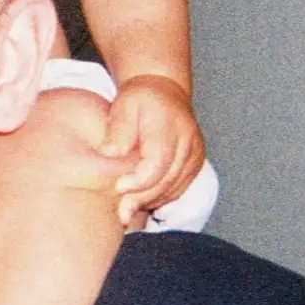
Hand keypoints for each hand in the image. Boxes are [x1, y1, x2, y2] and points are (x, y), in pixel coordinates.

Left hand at [99, 75, 204, 221]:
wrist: (166, 92)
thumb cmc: (141, 99)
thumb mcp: (124, 104)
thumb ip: (118, 129)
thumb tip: (109, 153)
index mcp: (170, 126)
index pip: (159, 162)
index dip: (140, 180)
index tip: (118, 187)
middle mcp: (188, 143)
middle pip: (167, 181)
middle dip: (141, 199)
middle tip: (120, 213)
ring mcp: (195, 156)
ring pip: (174, 189)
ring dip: (150, 201)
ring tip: (126, 210)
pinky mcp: (195, 165)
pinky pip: (178, 189)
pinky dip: (160, 197)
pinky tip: (141, 200)